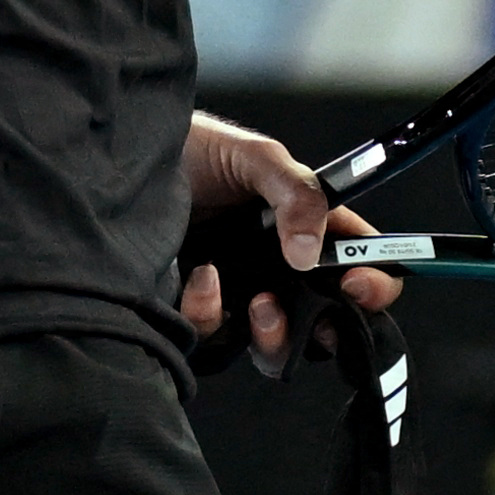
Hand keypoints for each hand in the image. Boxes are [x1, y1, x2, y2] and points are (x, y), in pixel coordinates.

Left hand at [179, 113, 404, 372]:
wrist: (121, 163)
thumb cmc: (195, 149)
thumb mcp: (257, 158)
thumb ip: (297, 194)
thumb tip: (309, 255)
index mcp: (305, 227)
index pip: (357, 265)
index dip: (373, 285)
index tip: (359, 286)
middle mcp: (276, 268)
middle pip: (323, 322)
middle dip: (328, 330)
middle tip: (319, 318)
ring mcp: (236, 294)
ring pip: (272, 346)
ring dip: (275, 335)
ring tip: (260, 304)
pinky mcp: (193, 311)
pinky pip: (213, 338)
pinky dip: (211, 314)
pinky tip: (201, 279)